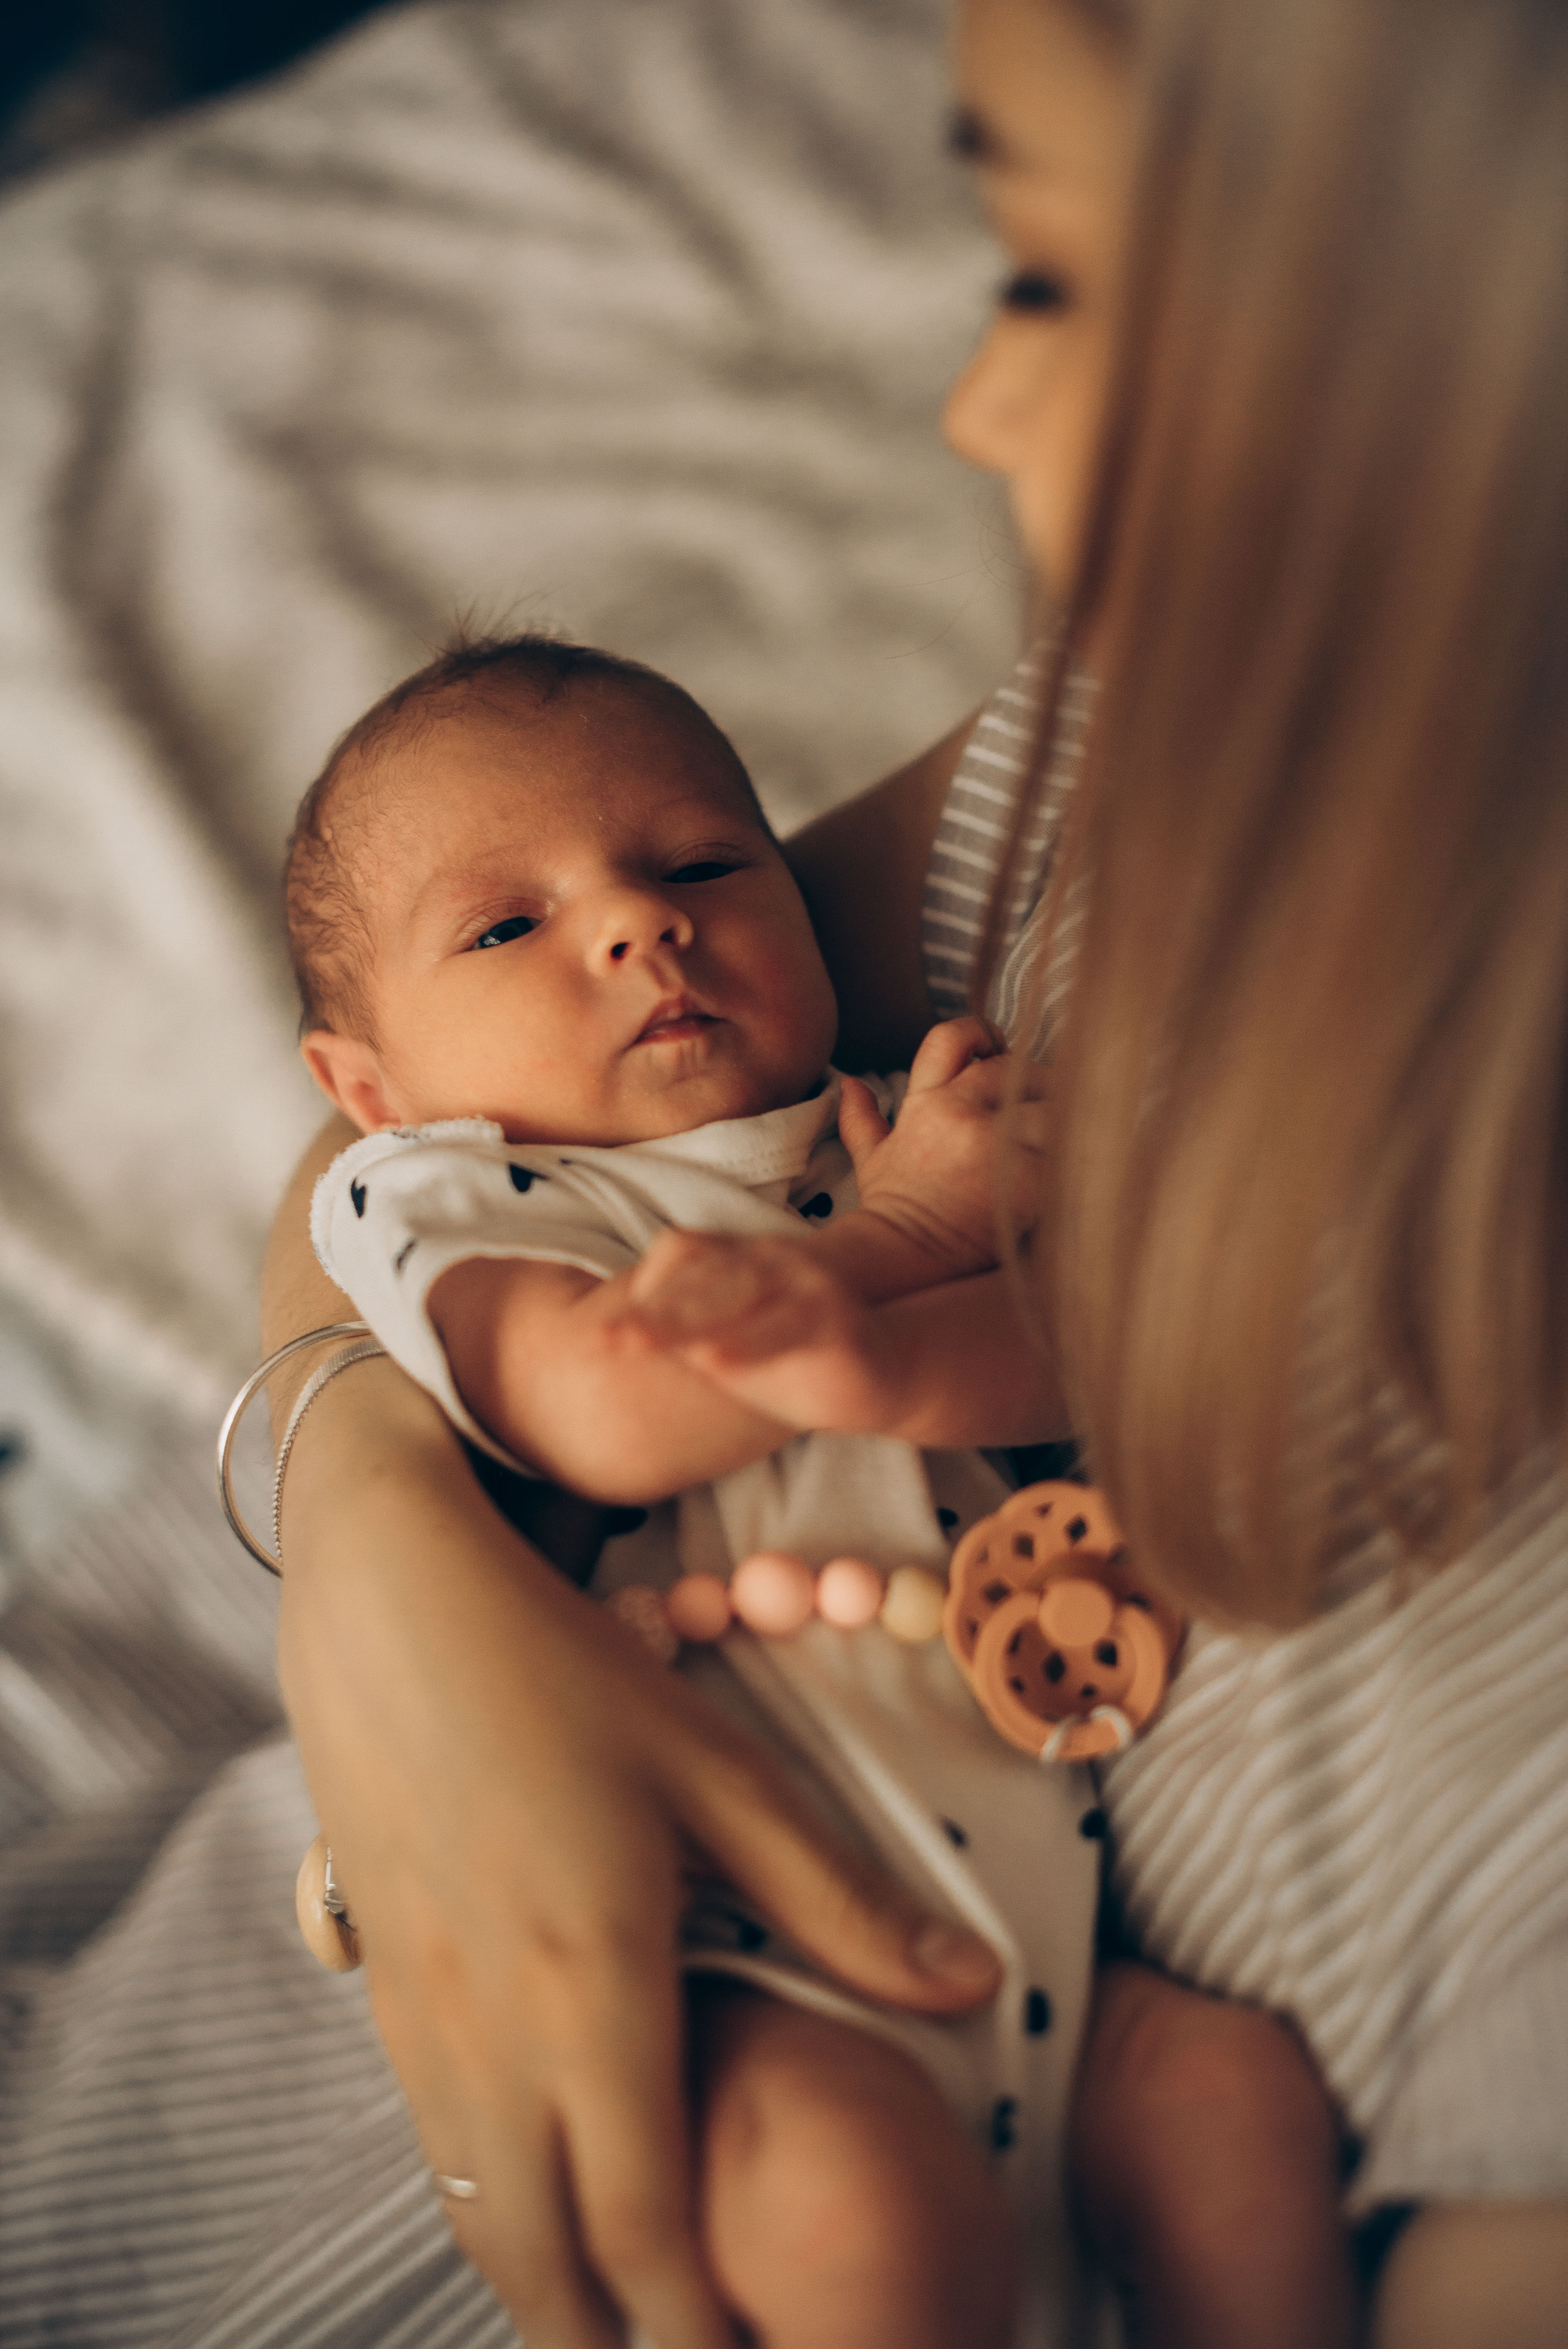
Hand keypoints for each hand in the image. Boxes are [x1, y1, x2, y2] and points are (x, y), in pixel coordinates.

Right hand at [278, 1370, 1001, 2348]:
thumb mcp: (719, 1770)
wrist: (386, 1604)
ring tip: (613, 2312)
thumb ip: (838, 1897)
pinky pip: (436, 2142)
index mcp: (591, 1988)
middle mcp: (493, 2030)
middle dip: (609, 2336)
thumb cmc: (567, 1673)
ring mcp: (420, 2016)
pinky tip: (535, 2192)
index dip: (693, 2324)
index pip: (643, 2226)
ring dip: (542, 2279)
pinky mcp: (380, 1984)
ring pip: (476, 2212)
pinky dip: (489, 2202)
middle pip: (543, 2259)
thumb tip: (970, 1984)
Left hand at [616, 1228, 893, 1431]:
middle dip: (649, 1311)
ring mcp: (805, 1288)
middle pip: (700, 1279)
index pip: (683, 1257)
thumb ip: (688, 1327)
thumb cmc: (797, 1355)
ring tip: (638, 1341)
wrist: (888, 1369)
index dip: (643, 1290)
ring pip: (737, 1298)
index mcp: (743, 1261)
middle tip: (603, 1338)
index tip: (603, 1333)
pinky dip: (747, 1344)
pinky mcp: (833, 1323)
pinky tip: (713, 1359)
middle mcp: (773, 1263)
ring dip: (684, 1321)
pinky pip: (784, 1332)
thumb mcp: (735, 1340)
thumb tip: (618, 1333)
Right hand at [842, 1016, 1049, 1280]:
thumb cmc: (893, 1215)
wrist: (903, 1261)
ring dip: (1061, 1120)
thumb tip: (849, 1083)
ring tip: (1063, 1139)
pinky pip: (1065, 1152)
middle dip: (1036, 1083)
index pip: (951, 1039)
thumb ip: (862, 1119)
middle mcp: (959, 1113)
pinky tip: (1068, 1173)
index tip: (996, 1045)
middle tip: (1045, 1104)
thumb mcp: (872, 1161)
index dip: (979, 1032)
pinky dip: (1072, 1160)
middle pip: (1015, 1070)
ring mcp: (994, 1144)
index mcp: (925, 1103)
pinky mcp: (1025, 1178)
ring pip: (1049, 1106)